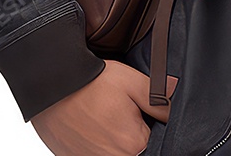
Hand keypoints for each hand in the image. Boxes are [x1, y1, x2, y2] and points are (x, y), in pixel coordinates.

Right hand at [30, 60, 178, 155]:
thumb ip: (158, 96)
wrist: (52, 86)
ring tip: (103, 116)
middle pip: (134, 146)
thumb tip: (177, 96)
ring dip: (113, 136)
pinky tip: (91, 125)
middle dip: (130, 129)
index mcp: (132, 144)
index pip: (154, 137)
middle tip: (117, 110)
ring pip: (114, 150)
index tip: (136, 109)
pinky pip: (96, 152)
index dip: (147, 121)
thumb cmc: (92, 83)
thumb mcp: (132, 82)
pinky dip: (97, 142)